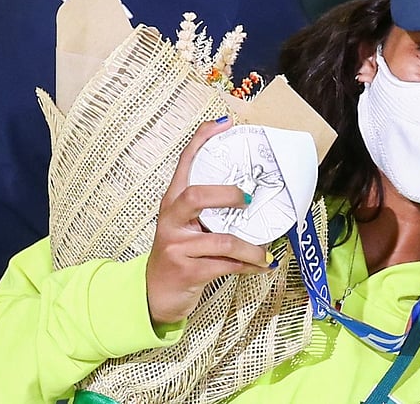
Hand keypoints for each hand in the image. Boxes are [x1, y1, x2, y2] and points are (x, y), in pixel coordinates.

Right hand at [146, 117, 273, 324]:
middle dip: (227, 194)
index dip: (202, 140)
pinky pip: (227, 265)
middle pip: (196, 196)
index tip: (224, 124)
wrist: (154, 295)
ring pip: (222, 240)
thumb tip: (251, 196)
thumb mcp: (186, 227)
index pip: (185, 163)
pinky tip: (262, 265)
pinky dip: (249, 266)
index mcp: (172, 202)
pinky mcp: (188, 271)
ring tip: (264, 251)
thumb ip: (208, 211)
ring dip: (250, 248)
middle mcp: (171, 220)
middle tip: (248, 199)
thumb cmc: (178, 255)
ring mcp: (178, 246)